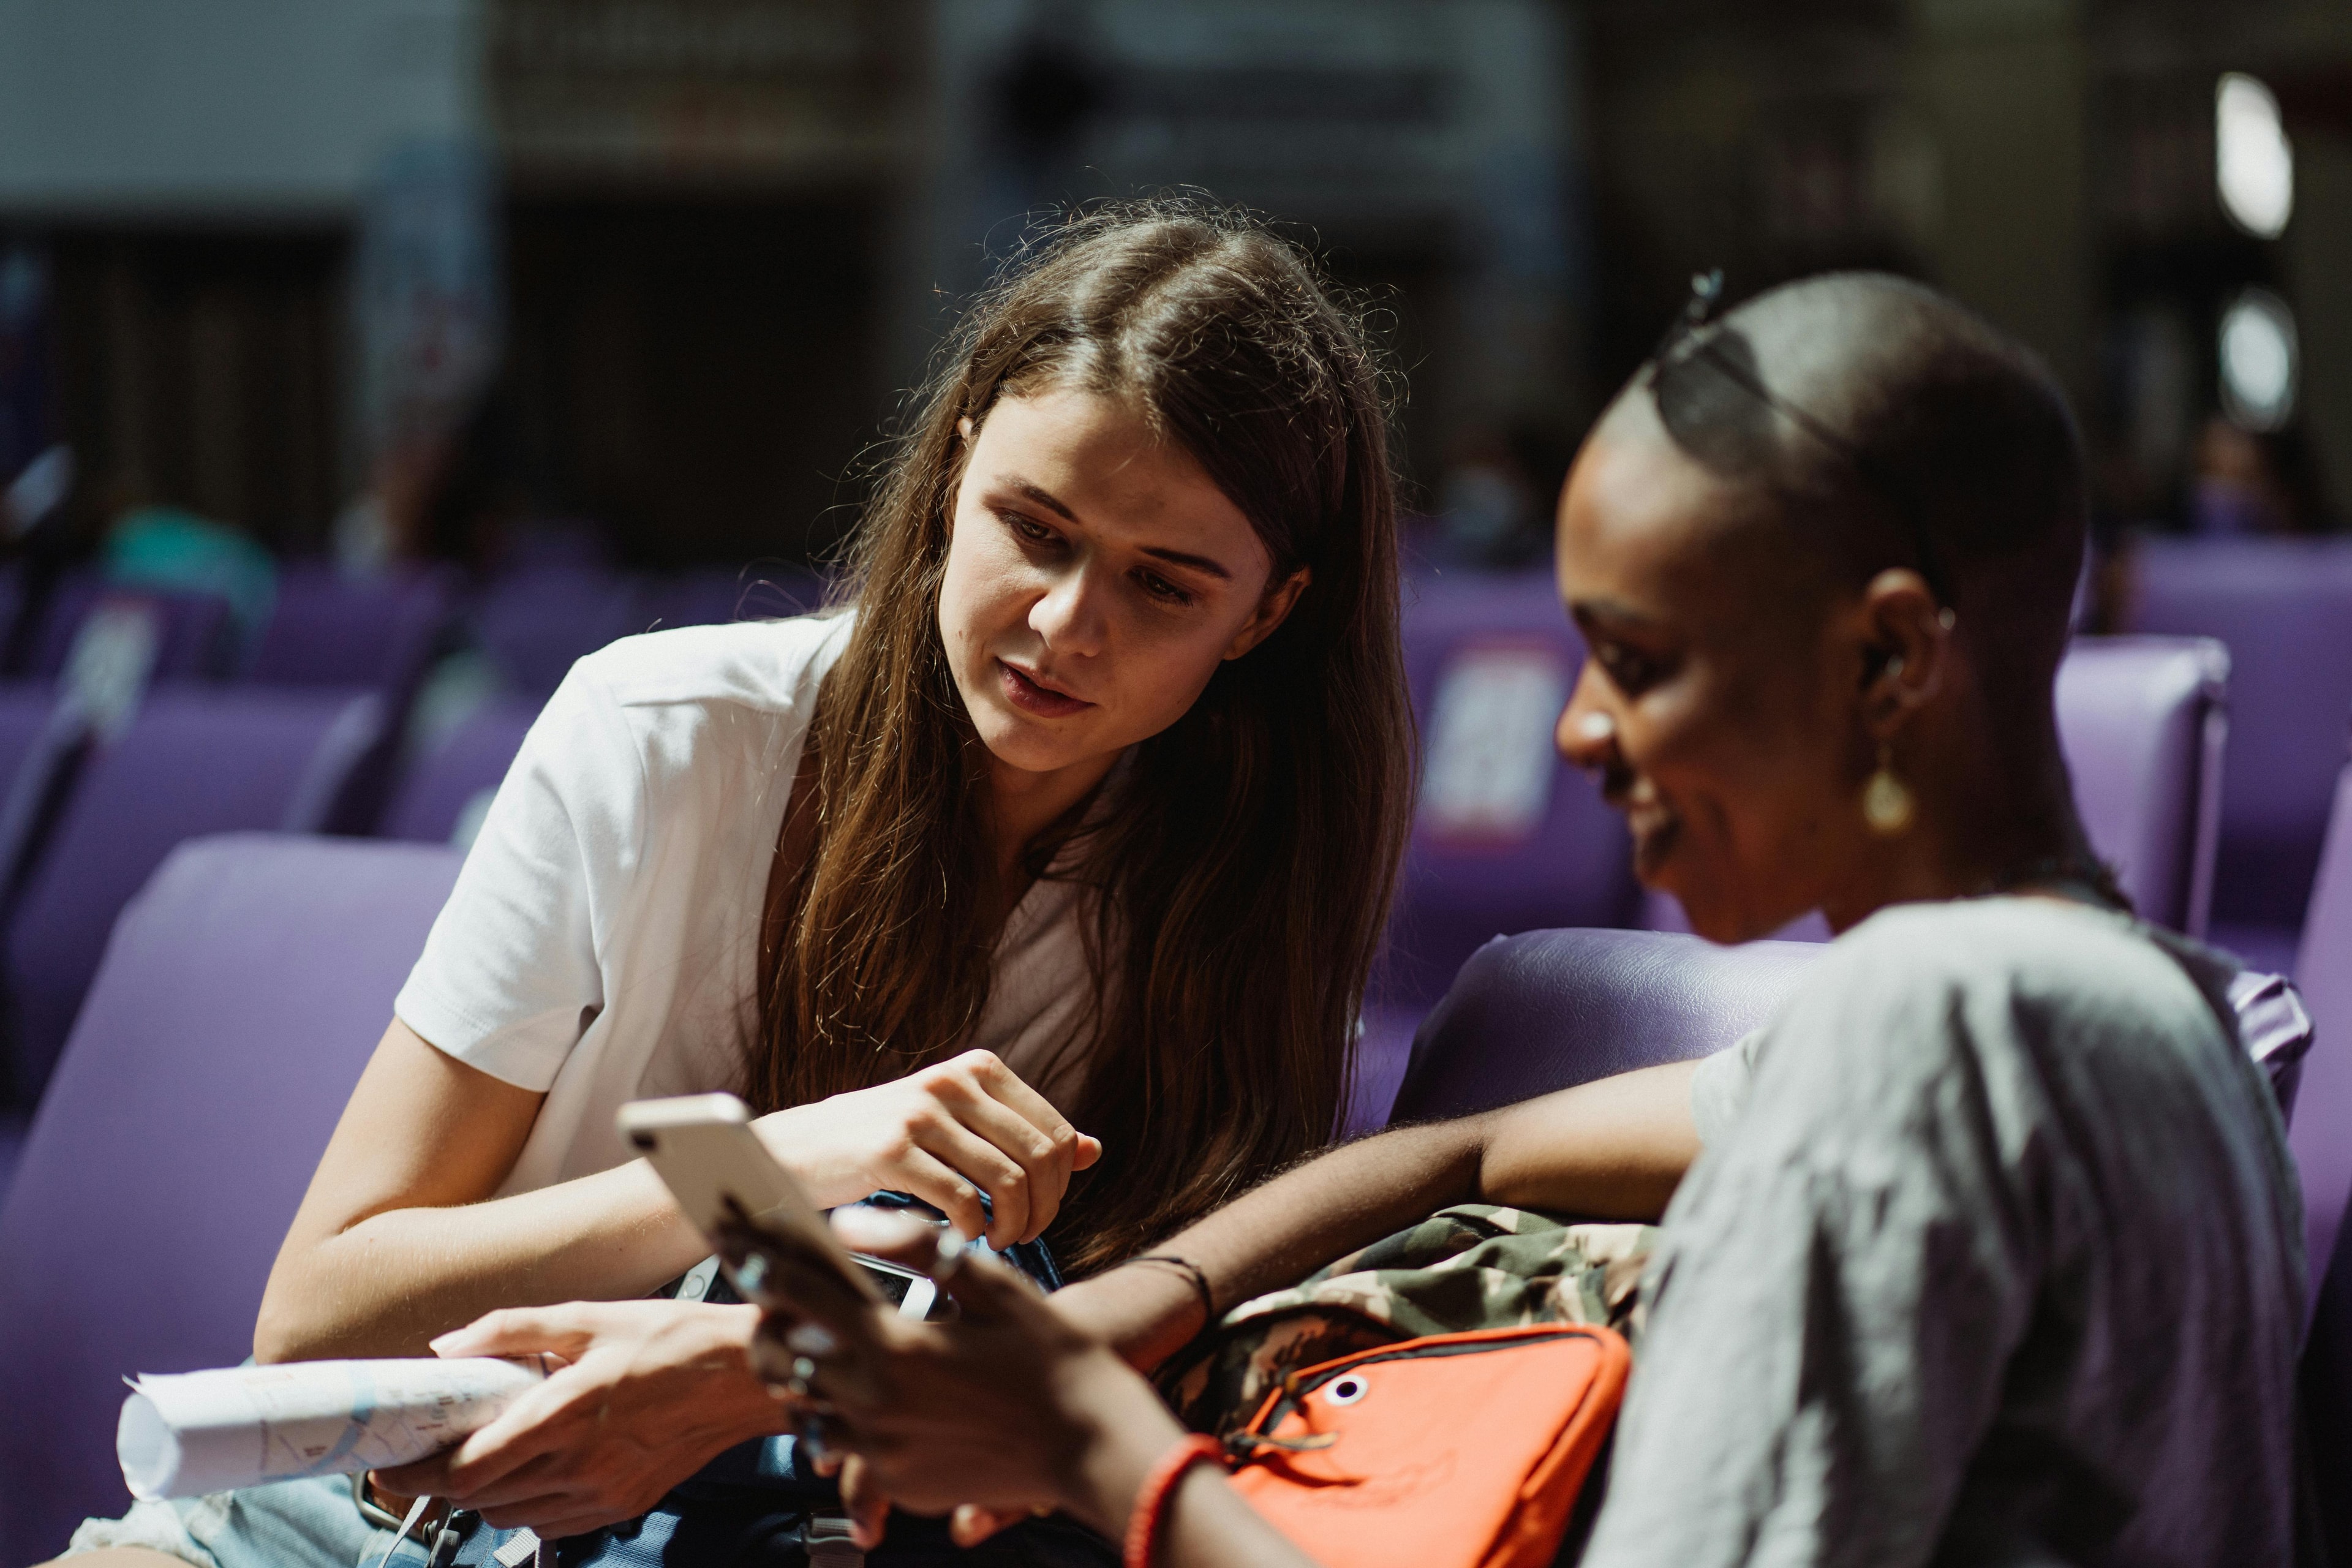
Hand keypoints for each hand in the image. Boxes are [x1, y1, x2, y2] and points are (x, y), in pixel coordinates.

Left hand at [373, 1301, 784, 1537]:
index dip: (415, 1475)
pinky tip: (539, 1469)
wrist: (743, 1377)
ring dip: (485, 1494)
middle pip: (479, 1499)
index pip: (465, 1469)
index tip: (387, 1466)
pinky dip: (529, 1504)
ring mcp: (601, 1492)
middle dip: (443, 1483)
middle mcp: (578, 1464)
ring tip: (489, 1456)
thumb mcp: (587, 1316)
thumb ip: (510, 1330)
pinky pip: (552, 1522)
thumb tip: (447, 1348)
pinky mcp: (621, 1505)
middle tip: (431, 1454)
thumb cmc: (669, 1339)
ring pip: (511, 1515)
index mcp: (563, 1413)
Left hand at [746, 1211, 1186, 1547]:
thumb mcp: (995, 1286)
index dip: (759, 1257)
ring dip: (802, 1368)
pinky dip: (846, 1410)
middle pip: (779, 1356)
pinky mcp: (899, 1482)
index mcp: (894, 1347)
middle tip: (774, 1290)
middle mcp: (875, 1405)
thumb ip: (917, 1247)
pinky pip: (848, 1443)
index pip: (797, 1295)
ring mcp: (883, 1450)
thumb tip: (848, 1220)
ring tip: (822, 1338)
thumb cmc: (1052, 1355)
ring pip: (803, 1405)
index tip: (733, 1234)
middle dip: (768, 1318)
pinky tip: (876, 1386)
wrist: (1092, 1445)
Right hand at [753, 1049, 1101, 1248]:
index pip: (1055, 1132)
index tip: (1039, 1213)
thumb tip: (1093, 1151)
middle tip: (1022, 1237)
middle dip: (1043, 1209)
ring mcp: (922, 1113)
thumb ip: (1022, 1136)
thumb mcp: (959, 1127)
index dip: (1059, 1185)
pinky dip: (972, 1231)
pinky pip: (961, 1200)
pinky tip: (962, 1240)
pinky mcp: (891, 1149)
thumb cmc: (886, 1144)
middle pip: (1040, 1157)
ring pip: (1008, 1181)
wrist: (802, 1150)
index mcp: (979, 1069)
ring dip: (1013, 1226)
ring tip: (996, 1242)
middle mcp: (955, 1082)